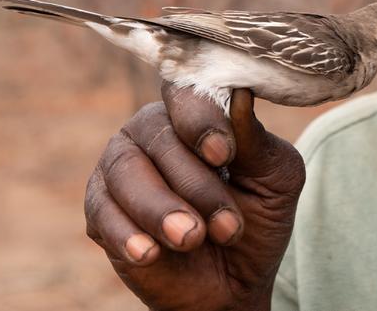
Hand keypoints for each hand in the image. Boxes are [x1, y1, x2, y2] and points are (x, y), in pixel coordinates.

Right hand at [84, 83, 305, 310]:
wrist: (235, 283)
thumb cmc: (257, 219)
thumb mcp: (275, 181)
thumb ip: (257, 142)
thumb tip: (242, 95)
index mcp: (196, 113)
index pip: (187, 93)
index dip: (201, 120)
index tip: (223, 155)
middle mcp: (153, 130)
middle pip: (159, 136)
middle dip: (196, 185)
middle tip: (227, 227)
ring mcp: (121, 167)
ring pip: (126, 172)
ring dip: (160, 208)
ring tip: (192, 239)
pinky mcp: (101, 210)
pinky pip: (103, 212)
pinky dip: (127, 234)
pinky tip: (151, 253)